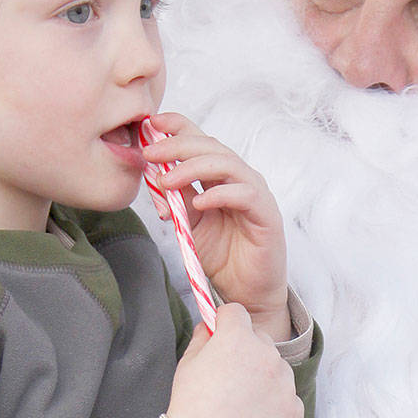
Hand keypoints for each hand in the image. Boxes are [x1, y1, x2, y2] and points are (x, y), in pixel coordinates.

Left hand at [142, 112, 289, 339]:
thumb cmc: (223, 256)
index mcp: (221, 177)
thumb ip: (177, 199)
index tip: (151, 123)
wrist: (246, 294)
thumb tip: (154, 176)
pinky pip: (245, 194)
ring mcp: (256, 194)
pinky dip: (219, 194)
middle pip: (211, 147)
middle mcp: (240, 179)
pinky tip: (199, 203)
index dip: (178, 126)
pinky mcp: (267, 215)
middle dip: (177, 146)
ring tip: (167, 181)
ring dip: (193, 168)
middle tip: (150, 153)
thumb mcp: (190, 223)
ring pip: (227, 164)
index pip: (201, 141)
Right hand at [165, 304, 304, 417]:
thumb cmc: (191, 406)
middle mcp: (268, 354)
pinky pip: (287, 399)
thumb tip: (211, 325)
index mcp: (239, 337)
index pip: (237, 313)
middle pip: (260, 340)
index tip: (219, 335)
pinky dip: (274, 406)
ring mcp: (285, 383)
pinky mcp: (294, 410)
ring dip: (264, 378)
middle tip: (229, 377)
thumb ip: (202, 336)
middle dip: (246, 351)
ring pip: (277, 369)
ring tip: (240, 403)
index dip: (225, 323)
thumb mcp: (187, 363)